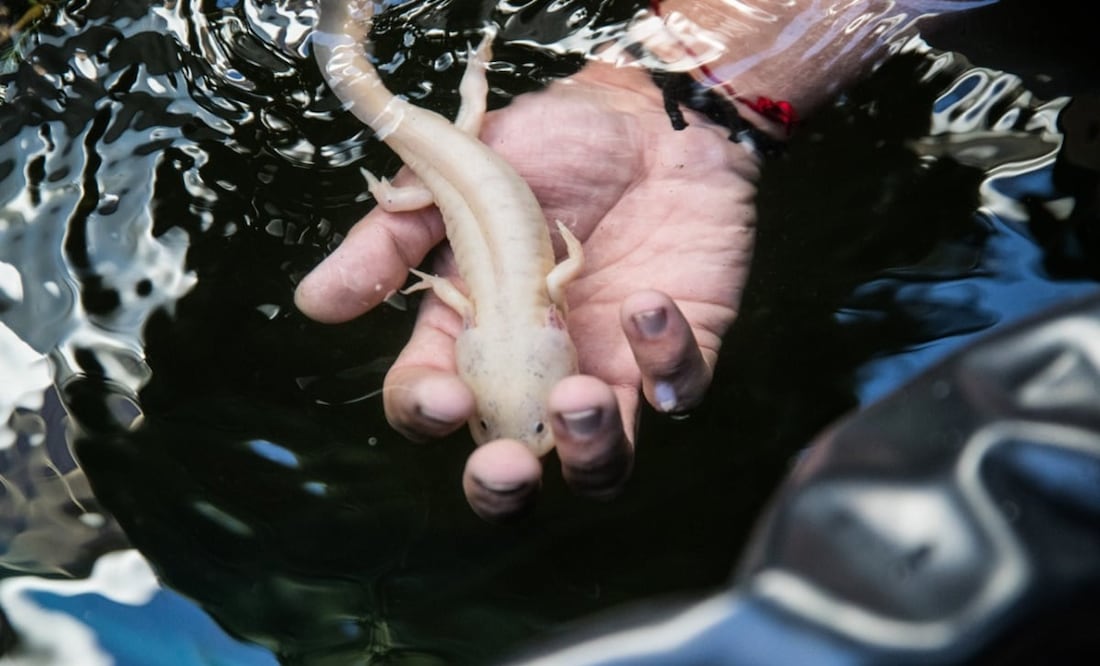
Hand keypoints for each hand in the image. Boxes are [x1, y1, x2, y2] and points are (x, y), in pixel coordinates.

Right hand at [295, 62, 759, 519]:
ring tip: (578, 399)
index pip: (433, 403)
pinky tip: (647, 303)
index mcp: (473, 333)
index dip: (429, 412)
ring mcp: (609, 368)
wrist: (651, 116)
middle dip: (503, 489)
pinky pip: (679, 391)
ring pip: (601, 464)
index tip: (448, 393)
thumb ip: (391, 241)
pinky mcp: (676, 351)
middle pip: (514, 467)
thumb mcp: (459, 184)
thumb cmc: (553, 145)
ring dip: (590, 451)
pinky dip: (666, 364)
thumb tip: (316, 303)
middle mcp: (537, 369)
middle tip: (508, 468)